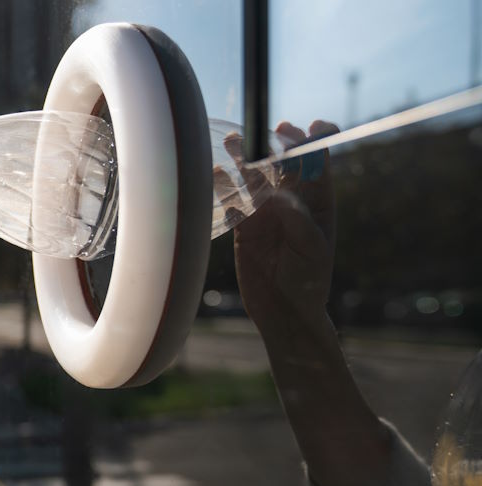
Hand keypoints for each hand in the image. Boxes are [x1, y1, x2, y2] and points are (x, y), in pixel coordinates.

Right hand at [223, 121, 338, 337]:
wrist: (284, 311)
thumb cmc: (308, 280)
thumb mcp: (311, 248)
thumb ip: (296, 219)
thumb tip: (277, 193)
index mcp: (317, 203)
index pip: (317, 164)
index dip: (314, 142)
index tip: (309, 126)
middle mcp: (292, 203)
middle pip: (282, 165)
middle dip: (275, 144)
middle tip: (268, 129)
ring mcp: (266, 214)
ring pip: (253, 179)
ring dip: (244, 160)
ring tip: (232, 141)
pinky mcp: (244, 228)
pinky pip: (232, 202)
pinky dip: (224, 188)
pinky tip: (216, 175)